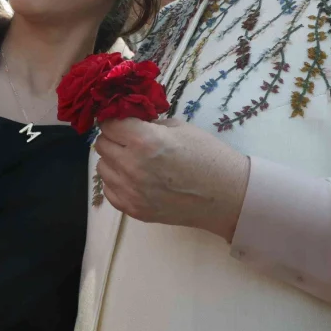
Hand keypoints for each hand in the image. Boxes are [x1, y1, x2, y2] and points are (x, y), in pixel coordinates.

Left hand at [95, 118, 250, 240]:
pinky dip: (117, 181)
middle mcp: (132, 166)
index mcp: (144, 141)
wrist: (229, 196)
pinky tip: (134, 178)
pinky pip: (109, 190)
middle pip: (101, 144)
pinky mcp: (134, 210)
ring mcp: (131, 191)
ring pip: (102, 167)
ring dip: (113, 160)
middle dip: (113, 138)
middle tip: (128, 139)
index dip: (114, 120)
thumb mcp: (179, 128)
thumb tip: (129, 123)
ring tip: (133, 159)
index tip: (122, 121)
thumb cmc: (208, 156)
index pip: (109, 124)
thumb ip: (149, 125)